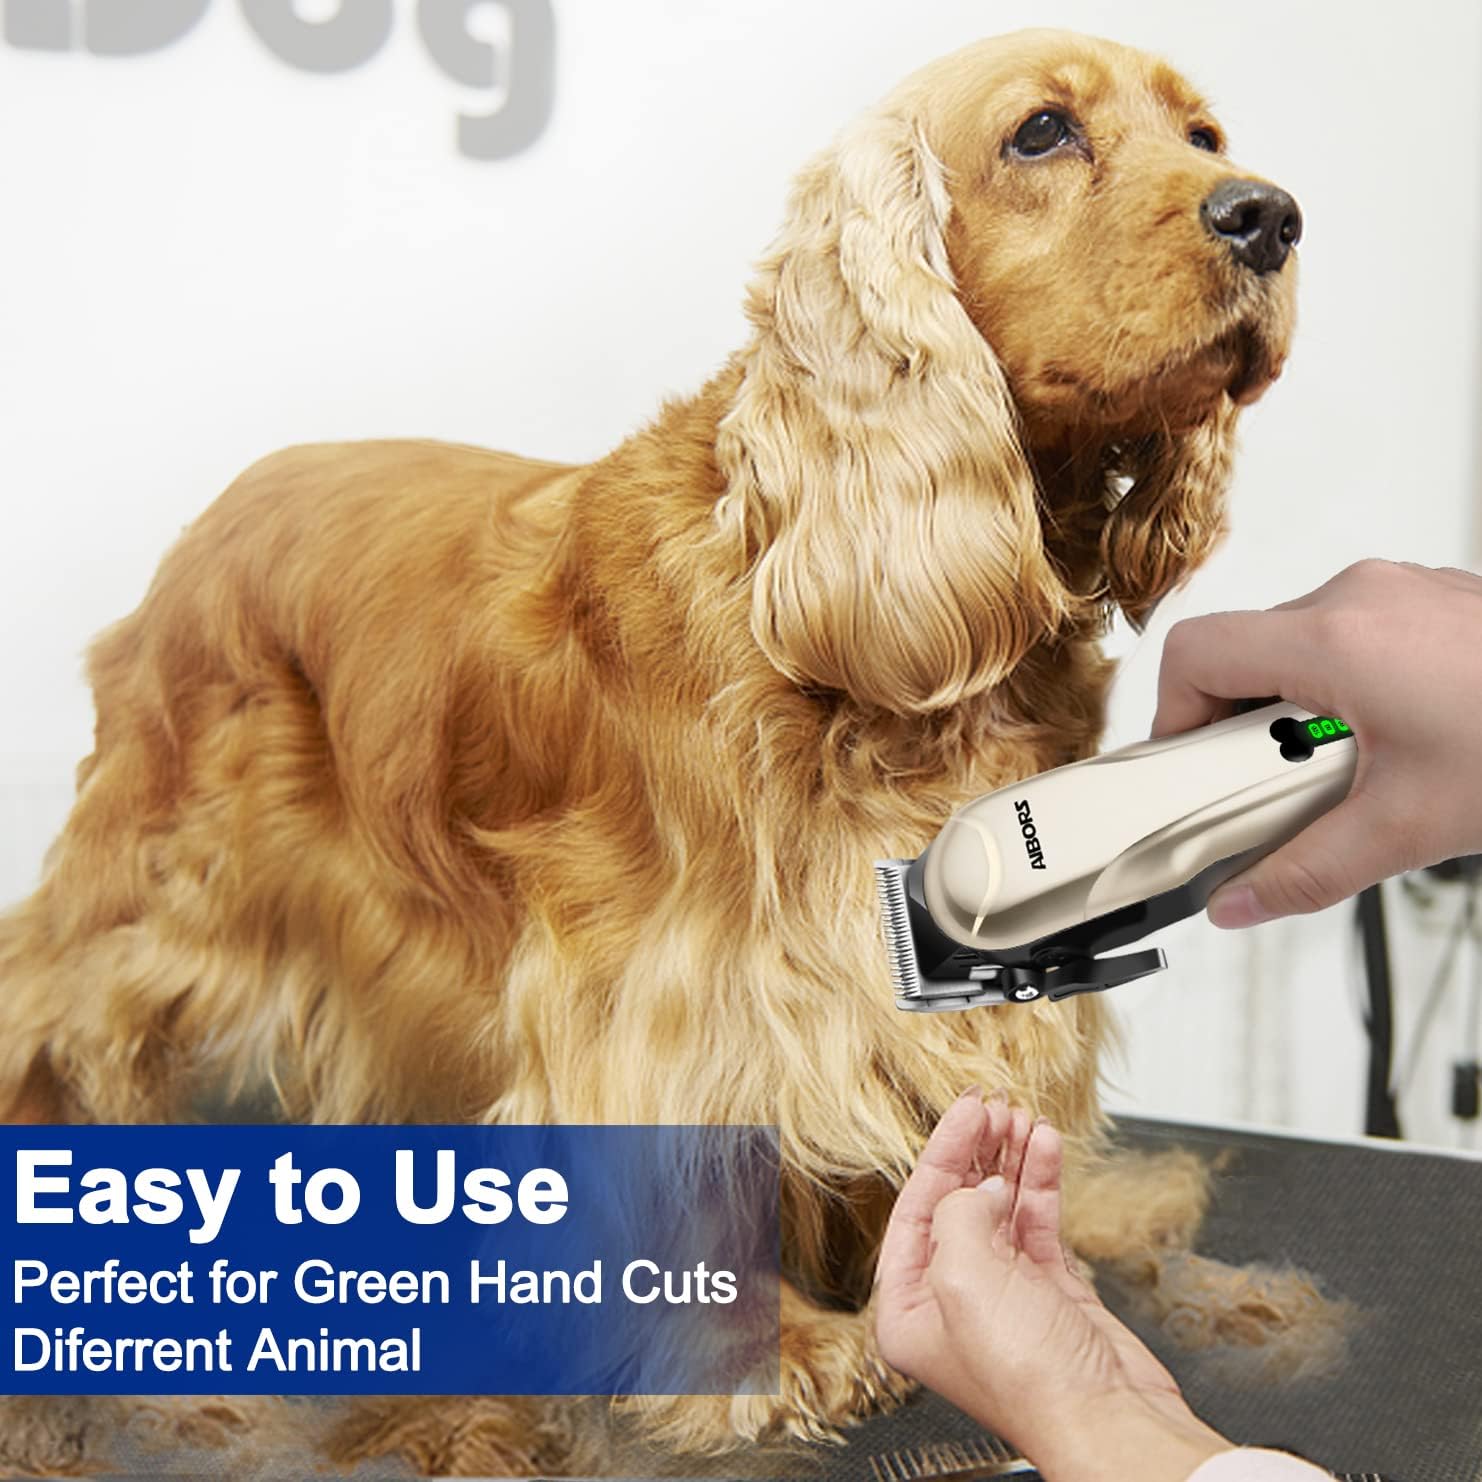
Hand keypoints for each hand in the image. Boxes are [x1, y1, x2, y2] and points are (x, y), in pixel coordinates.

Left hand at [874, 1091, 1228, 1481]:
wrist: (1109, 1418)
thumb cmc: (1030, 1377)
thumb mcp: (965, 1275)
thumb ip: (958, 1214)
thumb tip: (982, 1187)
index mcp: (907, 1310)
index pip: (915, 1210)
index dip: (942, 1153)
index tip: (966, 1110)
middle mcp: (949, 1301)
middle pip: (957, 1202)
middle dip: (977, 1150)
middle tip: (994, 1106)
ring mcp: (1002, 1294)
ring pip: (1000, 1206)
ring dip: (1012, 1159)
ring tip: (1024, 1119)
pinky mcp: (1049, 1290)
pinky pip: (1037, 1220)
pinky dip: (1042, 1181)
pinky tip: (1046, 1147)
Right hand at [1153, 559, 1481, 925]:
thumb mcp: (1409, 827)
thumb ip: (1305, 872)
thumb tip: (1239, 901)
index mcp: (1335, 640)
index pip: (1196, 654)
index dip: (1172, 717)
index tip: (1193, 769)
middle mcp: (1359, 597)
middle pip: (1245, 653)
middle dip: (1243, 728)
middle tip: (1278, 790)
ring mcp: (1400, 590)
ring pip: (1298, 646)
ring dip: (1297, 709)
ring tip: (1347, 770)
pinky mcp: (1430, 599)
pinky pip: (1349, 636)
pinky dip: (1344, 689)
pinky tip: (1393, 742)